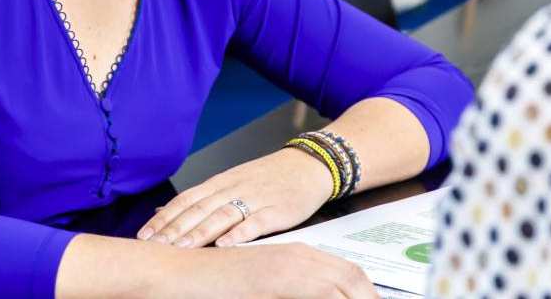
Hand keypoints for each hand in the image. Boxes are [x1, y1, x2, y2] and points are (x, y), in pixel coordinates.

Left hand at [137, 148, 334, 247]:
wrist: (309, 165)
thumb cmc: (269, 176)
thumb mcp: (232, 181)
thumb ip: (202, 198)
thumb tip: (165, 212)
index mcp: (222, 181)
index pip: (187, 199)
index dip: (166, 217)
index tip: (145, 234)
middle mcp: (234, 188)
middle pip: (200, 209)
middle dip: (175, 229)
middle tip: (155, 246)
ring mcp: (256, 198)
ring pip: (222, 215)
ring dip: (200, 232)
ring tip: (182, 248)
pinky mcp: (277, 210)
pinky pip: (256, 223)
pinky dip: (239, 234)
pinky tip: (226, 245)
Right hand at [167, 241, 379, 298]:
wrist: (178, 272)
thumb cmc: (213, 285)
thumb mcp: (260, 289)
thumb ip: (286, 292)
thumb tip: (314, 292)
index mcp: (297, 257)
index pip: (348, 274)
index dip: (367, 293)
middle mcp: (300, 257)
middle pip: (354, 277)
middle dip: (372, 296)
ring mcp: (292, 265)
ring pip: (346, 284)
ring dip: (362, 298)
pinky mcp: (281, 278)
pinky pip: (326, 292)